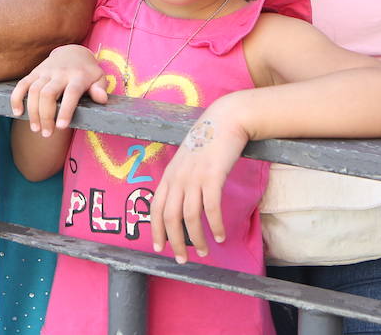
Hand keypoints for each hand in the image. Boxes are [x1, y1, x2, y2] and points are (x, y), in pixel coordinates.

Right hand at [9, 44, 107, 136]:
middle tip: (46, 134)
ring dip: (32, 111)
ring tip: (35, 128)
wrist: (72, 52)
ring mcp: (46, 72)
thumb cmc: (87, 71)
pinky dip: (17, 98)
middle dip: (45, 115)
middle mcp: (60, 73)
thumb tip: (102, 99)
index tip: (61, 127)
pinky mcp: (35, 72)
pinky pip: (22, 84)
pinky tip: (17, 112)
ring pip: (34, 90)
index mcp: (78, 76)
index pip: (71, 93)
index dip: (65, 110)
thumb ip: (100, 88)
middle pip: (48, 94)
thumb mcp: (99, 77)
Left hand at [149, 99, 249, 263]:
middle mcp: (177, 178)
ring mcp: (194, 177)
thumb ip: (181, 179)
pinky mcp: (213, 176)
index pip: (155, 208)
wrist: (224, 120)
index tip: (159, 248)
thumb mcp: (186, 160)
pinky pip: (211, 208)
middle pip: (170, 217)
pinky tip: (220, 236)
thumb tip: (181, 203)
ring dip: (197, 239)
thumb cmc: (207, 141)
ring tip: (205, 252)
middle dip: (175, 242)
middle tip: (183, 259)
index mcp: (169, 175)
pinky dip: (215, 226)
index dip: (155, 230)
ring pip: (190, 217)